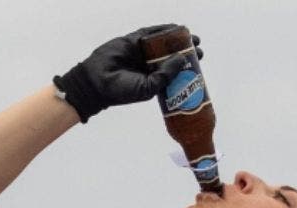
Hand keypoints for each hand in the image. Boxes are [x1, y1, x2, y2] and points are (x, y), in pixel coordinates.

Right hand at [52, 24, 192, 122]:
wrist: (97, 82)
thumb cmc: (121, 91)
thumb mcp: (148, 88)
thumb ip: (165, 75)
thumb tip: (182, 60)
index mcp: (153, 79)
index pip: (174, 70)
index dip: (187, 65)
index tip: (199, 60)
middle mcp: (149, 65)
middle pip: (171, 55)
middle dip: (186, 50)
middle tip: (198, 47)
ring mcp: (141, 52)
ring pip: (163, 42)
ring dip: (177, 38)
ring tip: (191, 36)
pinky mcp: (133, 41)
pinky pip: (150, 33)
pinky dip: (162, 29)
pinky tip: (175, 27)